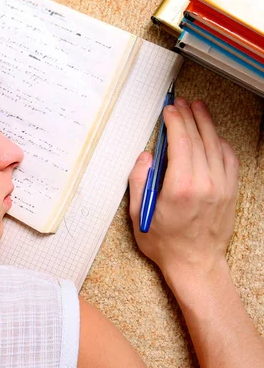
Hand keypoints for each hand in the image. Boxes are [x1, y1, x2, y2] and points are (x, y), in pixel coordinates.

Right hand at [128, 98, 238, 292]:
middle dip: (189, 116)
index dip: (174, 121)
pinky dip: (220, 142)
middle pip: (198, 139)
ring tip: (198, 108)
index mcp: (180, 188)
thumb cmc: (164, 243)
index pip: (180, 142)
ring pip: (215, 145)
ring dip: (206, 123)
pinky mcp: (230, 192)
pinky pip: (228, 159)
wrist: (195, 264)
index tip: (168, 110)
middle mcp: (204, 184)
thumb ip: (138, 181)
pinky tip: (212, 134)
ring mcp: (221, 187)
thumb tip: (146, 156)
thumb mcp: (137, 215)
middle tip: (181, 103)